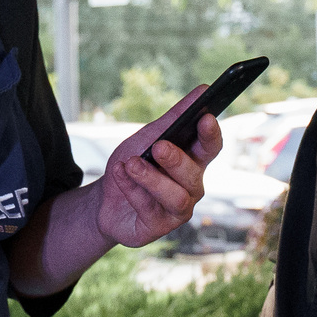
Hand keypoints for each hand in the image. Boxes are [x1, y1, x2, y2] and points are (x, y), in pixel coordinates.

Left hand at [94, 88, 220, 246]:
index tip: (205, 117)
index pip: (211, 148)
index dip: (211, 135)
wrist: (104, 200)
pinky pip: (149, 207)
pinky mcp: (158, 227)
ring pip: (176, 196)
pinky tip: (119, 173)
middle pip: (193, 175)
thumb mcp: (149, 136)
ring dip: (151, 178)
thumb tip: (202, 89)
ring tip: (131, 163)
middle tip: (158, 146)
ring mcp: (177, 210)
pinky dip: (131, 188)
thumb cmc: (133, 165)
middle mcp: (191, 188)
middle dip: (176, 160)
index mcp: (193, 162)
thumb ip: (175, 117)